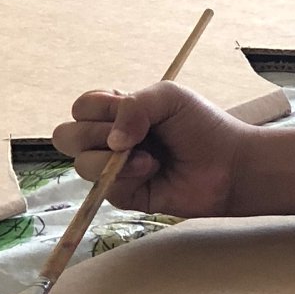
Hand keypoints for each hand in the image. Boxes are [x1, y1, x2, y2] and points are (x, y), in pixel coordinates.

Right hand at [52, 82, 250, 218]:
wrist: (228, 164)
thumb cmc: (201, 126)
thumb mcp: (167, 97)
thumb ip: (132, 105)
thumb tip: (111, 140)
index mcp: (116, 112)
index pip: (81, 108)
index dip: (96, 110)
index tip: (126, 109)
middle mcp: (110, 140)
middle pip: (66, 137)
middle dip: (92, 134)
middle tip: (130, 137)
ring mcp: (115, 169)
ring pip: (81, 165)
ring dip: (112, 159)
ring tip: (149, 158)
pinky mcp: (125, 196)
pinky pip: (105, 189)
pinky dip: (126, 178)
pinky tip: (153, 172)